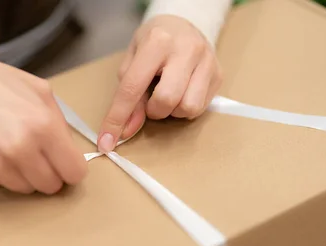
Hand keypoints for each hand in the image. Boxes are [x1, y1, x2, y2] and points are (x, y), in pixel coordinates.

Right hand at [0, 54, 87, 194]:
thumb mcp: (36, 89)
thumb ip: (58, 121)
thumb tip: (68, 150)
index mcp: (43, 125)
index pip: (75, 172)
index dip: (71, 166)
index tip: (64, 161)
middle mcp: (22, 150)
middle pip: (53, 186)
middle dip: (49, 172)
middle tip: (36, 154)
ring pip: (28, 189)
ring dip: (25, 174)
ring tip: (10, 149)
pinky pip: (2, 185)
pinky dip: (1, 173)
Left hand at [98, 15, 222, 151]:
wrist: (183, 22)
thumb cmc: (152, 44)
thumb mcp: (132, 62)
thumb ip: (126, 95)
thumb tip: (125, 131)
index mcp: (157, 42)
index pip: (132, 88)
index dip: (117, 118)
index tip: (106, 142)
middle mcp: (185, 49)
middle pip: (166, 100)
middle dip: (154, 111)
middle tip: (151, 102)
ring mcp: (206, 61)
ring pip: (188, 107)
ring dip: (172, 111)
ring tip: (168, 95)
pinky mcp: (218, 74)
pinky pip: (200, 108)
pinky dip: (185, 108)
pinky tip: (182, 93)